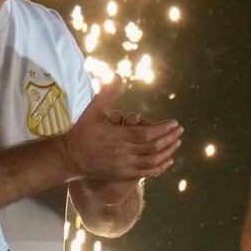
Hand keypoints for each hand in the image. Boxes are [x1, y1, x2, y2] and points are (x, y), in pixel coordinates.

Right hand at [58, 80, 181, 182]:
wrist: (70, 157)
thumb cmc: (82, 132)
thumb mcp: (93, 110)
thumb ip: (107, 93)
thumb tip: (117, 75)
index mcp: (119, 135)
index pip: (147, 133)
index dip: (163, 129)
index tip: (174, 123)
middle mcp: (124, 152)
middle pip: (154, 146)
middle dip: (169, 138)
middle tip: (180, 130)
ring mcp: (125, 165)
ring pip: (152, 160)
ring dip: (168, 151)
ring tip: (177, 143)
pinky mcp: (123, 174)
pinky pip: (146, 172)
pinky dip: (160, 167)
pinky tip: (168, 161)